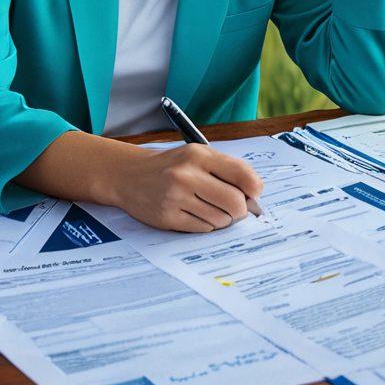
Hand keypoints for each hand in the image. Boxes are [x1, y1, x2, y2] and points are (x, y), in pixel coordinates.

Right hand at [115, 143, 263, 232]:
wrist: (130, 175)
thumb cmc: (170, 166)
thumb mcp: (196, 155)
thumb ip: (225, 169)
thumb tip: (255, 192)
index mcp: (199, 156)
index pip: (242, 174)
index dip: (254, 189)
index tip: (253, 194)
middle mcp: (187, 175)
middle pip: (235, 203)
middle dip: (240, 210)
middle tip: (235, 209)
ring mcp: (176, 197)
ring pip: (220, 219)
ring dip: (222, 219)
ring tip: (210, 208)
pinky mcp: (168, 217)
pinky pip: (203, 229)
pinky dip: (206, 225)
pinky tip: (196, 214)